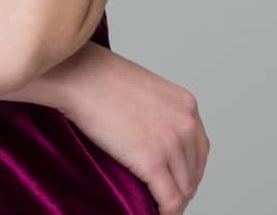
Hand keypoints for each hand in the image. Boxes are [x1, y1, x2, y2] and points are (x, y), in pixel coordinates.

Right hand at [54, 42, 209, 213]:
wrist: (77, 75)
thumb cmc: (96, 75)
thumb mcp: (142, 87)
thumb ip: (156, 111)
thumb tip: (149, 136)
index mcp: (185, 105)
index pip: (199, 149)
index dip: (188, 169)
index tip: (176, 179)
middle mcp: (186, 124)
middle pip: (193, 170)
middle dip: (182, 187)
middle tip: (166, 197)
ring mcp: (170, 144)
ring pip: (183, 188)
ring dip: (173, 202)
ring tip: (159, 207)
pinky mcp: (151, 162)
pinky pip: (169, 199)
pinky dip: (166, 212)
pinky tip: (157, 213)